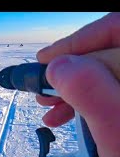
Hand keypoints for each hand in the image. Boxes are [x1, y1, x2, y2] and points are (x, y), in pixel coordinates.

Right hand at [36, 12, 119, 156]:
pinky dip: (85, 100)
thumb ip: (88, 90)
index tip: (47, 60)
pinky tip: (65, 116)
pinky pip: (108, 90)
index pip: (115, 30)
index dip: (77, 42)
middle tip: (43, 90)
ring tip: (49, 108)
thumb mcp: (114, 126)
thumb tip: (58, 67)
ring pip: (106, 72)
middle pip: (107, 53)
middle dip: (70, 72)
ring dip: (74, 87)